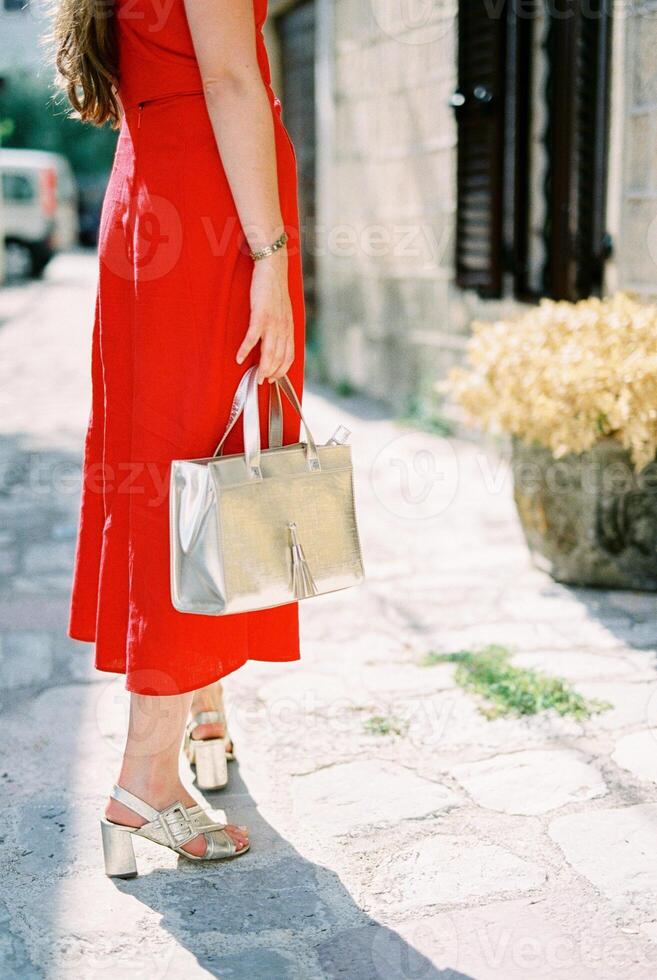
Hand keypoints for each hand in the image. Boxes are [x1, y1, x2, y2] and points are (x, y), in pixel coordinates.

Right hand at [236, 250, 293, 383]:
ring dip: (262, 367)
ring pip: (269, 352)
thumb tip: (276, 342)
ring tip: (254, 377)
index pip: (289, 356)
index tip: (274, 379)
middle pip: (279, 358)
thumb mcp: (283, 312)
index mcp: (289, 328)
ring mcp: (272, 322)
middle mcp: (283, 328)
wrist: (273, 269)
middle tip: (261, 382)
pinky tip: (239, 358)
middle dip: (271, 373)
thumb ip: (281, 327)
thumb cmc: (275, 290)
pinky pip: (252, 337)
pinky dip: (245, 350)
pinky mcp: (260, 315)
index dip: (282, 370)